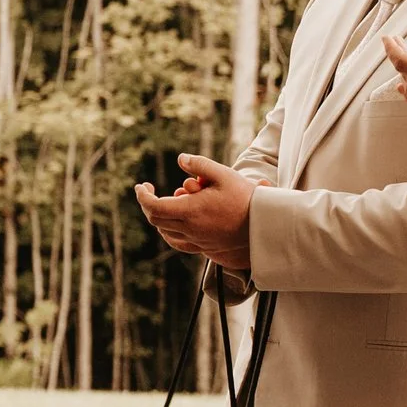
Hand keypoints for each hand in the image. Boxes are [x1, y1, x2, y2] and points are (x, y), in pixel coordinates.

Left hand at [135, 155, 259, 284]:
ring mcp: (197, 240)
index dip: (142, 196)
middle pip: (156, 219)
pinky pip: (178, 242)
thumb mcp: (224, 174)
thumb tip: (180, 159)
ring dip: (159, 217)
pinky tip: (175, 222)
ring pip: (165, 232)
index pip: (153, 206)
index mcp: (190, 212)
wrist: (265, 227)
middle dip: (148, 203)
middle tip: (150, 190)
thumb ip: (200, 164)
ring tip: (165, 201)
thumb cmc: (246, 199)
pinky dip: (170, 231)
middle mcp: (190, 229)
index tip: (142, 185)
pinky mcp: (204, 248)